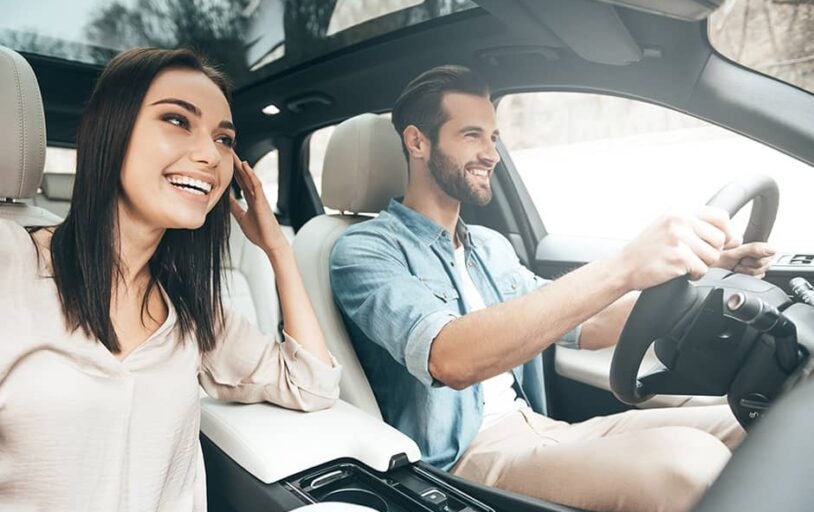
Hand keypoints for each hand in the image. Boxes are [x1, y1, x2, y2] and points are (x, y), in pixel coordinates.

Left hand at [229, 153, 287, 253]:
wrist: (271, 244)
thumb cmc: (260, 233)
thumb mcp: (241, 218)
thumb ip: (234, 208)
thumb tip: (224, 200)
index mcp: (251, 200)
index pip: (241, 183)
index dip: (234, 172)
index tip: (227, 162)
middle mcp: (256, 196)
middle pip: (245, 177)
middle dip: (237, 165)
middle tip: (229, 151)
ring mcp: (260, 197)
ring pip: (250, 178)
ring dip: (243, 166)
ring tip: (235, 154)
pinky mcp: (262, 201)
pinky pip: (256, 184)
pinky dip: (251, 174)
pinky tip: (246, 165)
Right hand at [616, 206, 738, 290]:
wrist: (623, 266)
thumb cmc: (647, 250)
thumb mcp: (667, 226)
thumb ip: (696, 226)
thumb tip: (734, 237)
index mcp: (679, 212)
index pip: (720, 216)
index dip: (728, 232)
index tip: (725, 244)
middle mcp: (679, 222)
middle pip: (719, 239)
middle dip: (712, 252)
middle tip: (695, 258)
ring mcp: (678, 239)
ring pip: (713, 256)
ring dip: (702, 265)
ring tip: (684, 264)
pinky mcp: (678, 257)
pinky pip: (702, 269)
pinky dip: (694, 275)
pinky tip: (678, 272)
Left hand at [715, 241, 775, 277]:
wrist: (705, 270)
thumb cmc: (715, 259)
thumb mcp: (733, 253)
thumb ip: (754, 250)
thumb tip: (773, 249)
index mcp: (753, 245)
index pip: (770, 252)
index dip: (759, 258)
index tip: (744, 259)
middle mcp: (755, 254)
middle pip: (767, 263)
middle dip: (752, 267)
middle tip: (738, 265)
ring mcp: (753, 264)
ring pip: (763, 272)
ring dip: (748, 272)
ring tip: (735, 269)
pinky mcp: (750, 274)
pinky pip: (757, 279)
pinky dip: (747, 278)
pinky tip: (737, 275)